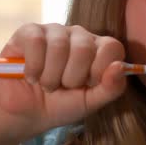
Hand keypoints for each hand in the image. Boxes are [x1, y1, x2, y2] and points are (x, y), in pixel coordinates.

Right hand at [0, 23, 126, 143]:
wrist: (25, 114)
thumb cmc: (62, 104)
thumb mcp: (91, 102)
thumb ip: (112, 88)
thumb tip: (119, 67)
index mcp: (100, 48)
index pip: (112, 47)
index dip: (99, 71)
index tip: (87, 84)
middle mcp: (80, 35)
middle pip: (84, 48)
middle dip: (71, 77)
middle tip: (63, 86)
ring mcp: (55, 31)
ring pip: (59, 46)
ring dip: (50, 76)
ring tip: (46, 84)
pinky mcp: (29, 32)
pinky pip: (36, 42)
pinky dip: (33, 67)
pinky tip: (31, 76)